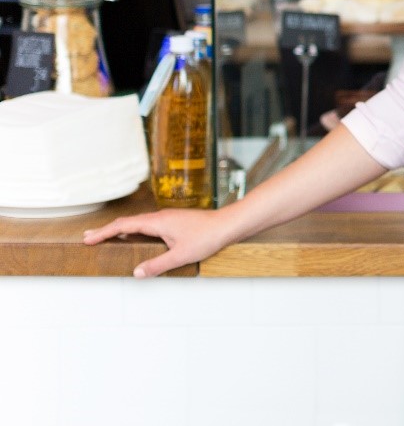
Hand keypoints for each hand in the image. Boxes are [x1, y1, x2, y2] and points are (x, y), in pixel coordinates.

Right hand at [83, 208, 233, 277]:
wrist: (228, 224)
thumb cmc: (208, 237)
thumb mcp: (180, 255)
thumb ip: (157, 265)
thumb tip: (136, 273)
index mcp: (157, 222)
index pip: (123, 226)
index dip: (104, 232)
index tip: (88, 239)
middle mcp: (160, 217)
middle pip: (127, 222)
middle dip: (107, 230)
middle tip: (89, 237)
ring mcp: (168, 218)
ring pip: (138, 222)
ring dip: (120, 229)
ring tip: (107, 236)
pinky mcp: (175, 221)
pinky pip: (148, 224)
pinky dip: (134, 229)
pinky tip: (135, 236)